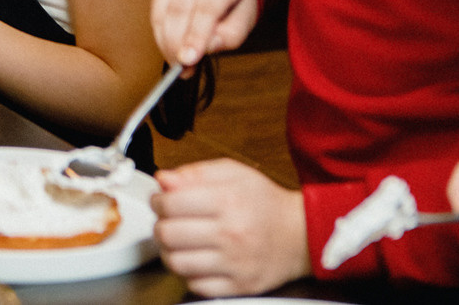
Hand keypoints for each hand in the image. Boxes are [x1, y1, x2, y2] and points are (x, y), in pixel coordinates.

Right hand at [152, 0, 258, 68]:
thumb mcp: (247, 16)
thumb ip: (232, 33)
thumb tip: (208, 48)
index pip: (206, 8)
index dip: (196, 35)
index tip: (188, 60)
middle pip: (179, 8)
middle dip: (176, 42)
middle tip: (182, 68)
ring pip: (163, 9)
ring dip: (165, 41)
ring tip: (176, 63)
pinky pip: (155, 9)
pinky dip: (159, 32)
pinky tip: (168, 47)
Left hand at [152, 158, 310, 296]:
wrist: (301, 235)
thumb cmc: (265, 203)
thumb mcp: (234, 173)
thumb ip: (195, 173)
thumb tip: (164, 179)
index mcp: (227, 201)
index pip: (170, 203)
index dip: (157, 200)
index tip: (160, 201)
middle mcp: (231, 234)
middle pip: (168, 234)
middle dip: (160, 225)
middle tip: (166, 221)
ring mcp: (235, 263)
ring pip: (177, 262)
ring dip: (169, 251)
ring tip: (177, 241)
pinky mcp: (239, 286)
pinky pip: (196, 285)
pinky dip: (188, 272)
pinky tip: (194, 259)